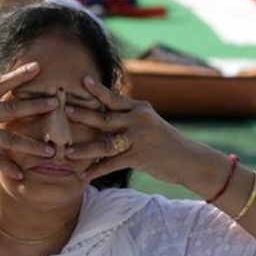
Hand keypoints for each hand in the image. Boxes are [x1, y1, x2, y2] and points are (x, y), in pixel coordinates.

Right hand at [0, 62, 58, 179]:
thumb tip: (1, 84)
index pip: (0, 83)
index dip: (19, 75)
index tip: (38, 67)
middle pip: (10, 108)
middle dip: (35, 106)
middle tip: (56, 103)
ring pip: (8, 138)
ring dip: (30, 145)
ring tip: (49, 150)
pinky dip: (9, 168)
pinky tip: (22, 174)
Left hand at [64, 76, 197, 183]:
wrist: (189, 160)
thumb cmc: (165, 142)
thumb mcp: (149, 123)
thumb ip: (129, 118)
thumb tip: (104, 115)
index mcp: (139, 109)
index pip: (114, 98)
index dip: (98, 90)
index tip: (83, 80)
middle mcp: (138, 120)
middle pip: (104, 118)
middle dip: (83, 115)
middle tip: (65, 111)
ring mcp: (138, 138)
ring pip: (105, 144)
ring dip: (84, 149)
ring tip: (66, 151)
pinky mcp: (139, 156)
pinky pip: (112, 164)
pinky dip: (97, 171)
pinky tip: (84, 176)